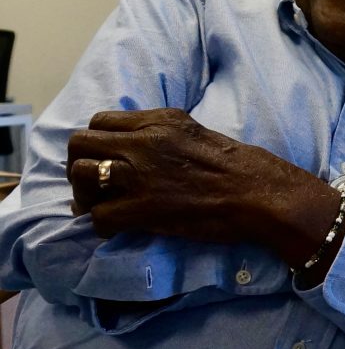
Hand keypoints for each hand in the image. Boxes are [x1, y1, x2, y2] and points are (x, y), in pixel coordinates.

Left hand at [65, 108, 336, 259]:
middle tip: (96, 184)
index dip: (97, 142)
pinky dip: (104, 225)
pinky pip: (98, 217)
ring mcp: (141, 176)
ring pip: (81, 177)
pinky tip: (119, 227)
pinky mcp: (143, 209)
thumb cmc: (242, 165)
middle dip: (81, 165)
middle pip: (80, 145)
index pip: (99, 121)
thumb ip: (163, 134)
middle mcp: (143, 143)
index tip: (107, 158)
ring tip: (102, 206)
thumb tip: (138, 145)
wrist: (261, 194)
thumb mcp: (198, 132)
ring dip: (86, 195)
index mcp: (159, 121)